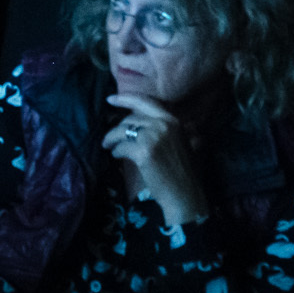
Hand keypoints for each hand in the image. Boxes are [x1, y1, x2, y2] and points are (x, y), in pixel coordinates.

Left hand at [103, 94, 209, 229]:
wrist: (185, 193)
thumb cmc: (180, 170)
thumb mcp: (177, 141)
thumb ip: (161, 128)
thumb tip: (133, 120)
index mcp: (172, 120)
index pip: (145, 101)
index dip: (125, 98)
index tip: (110, 99)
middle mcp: (164, 124)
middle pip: (130, 119)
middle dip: (116, 128)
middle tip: (109, 137)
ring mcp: (154, 137)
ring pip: (122, 131)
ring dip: (112, 139)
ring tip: (109, 146)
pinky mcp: (144, 152)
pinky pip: (121, 147)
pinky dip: (116, 151)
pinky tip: (116, 156)